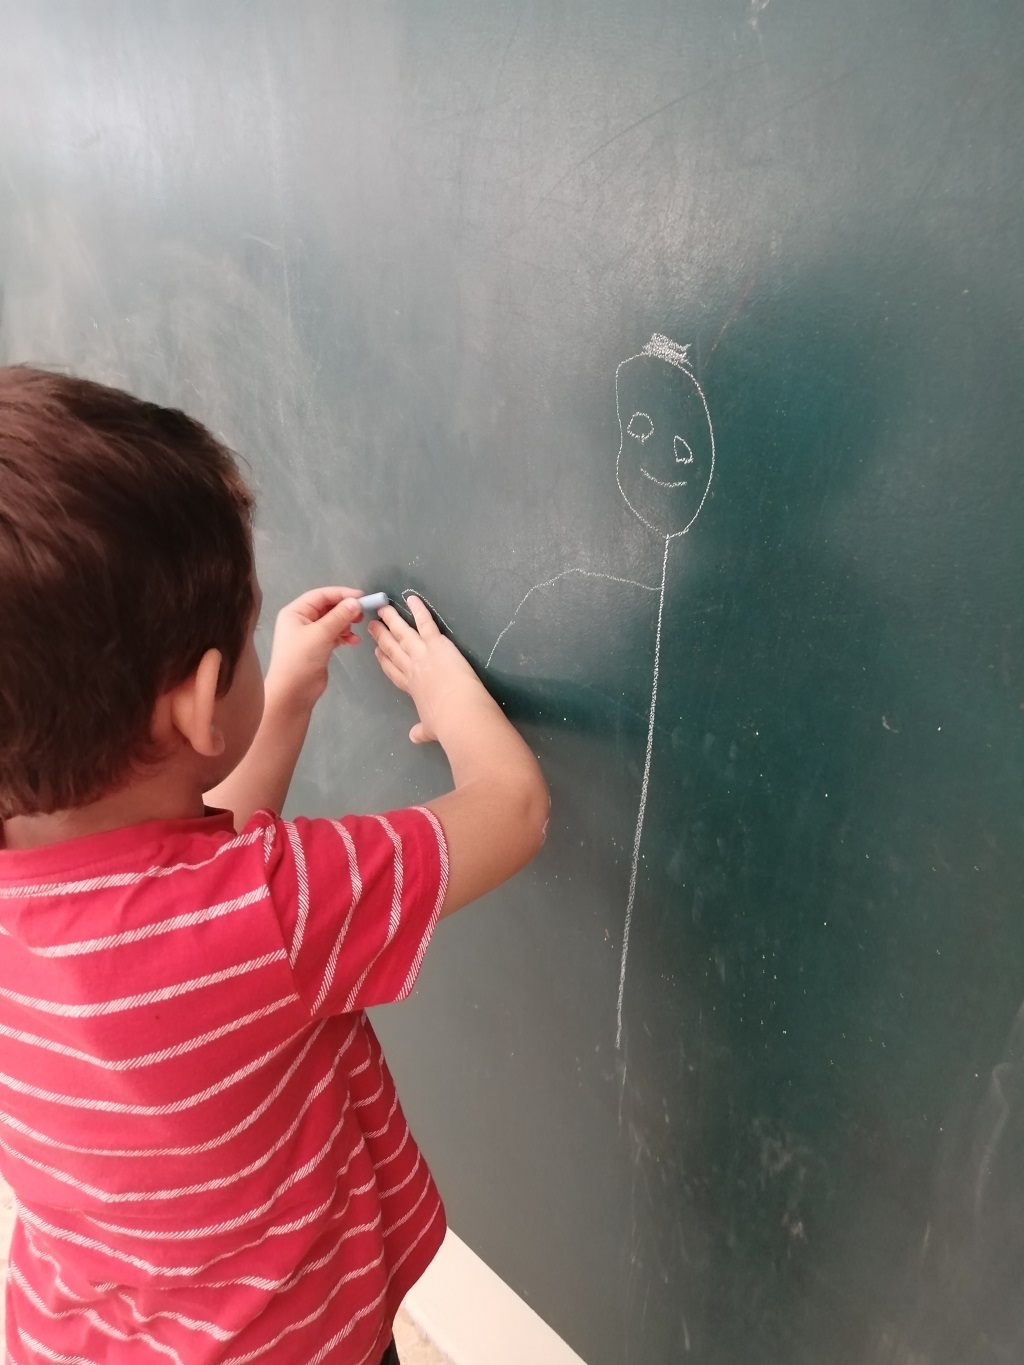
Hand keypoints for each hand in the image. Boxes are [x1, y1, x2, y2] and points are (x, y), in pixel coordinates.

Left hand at [264, 586, 364, 712]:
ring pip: (332, 622)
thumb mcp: (321, 634)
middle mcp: (301, 620)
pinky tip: (353, 641)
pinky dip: (344, 636)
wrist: (292, 692)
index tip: (362, 597)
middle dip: (345, 610)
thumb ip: (339, 616)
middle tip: (361, 614)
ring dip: (346, 624)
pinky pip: (334, 635)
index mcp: (295, 612)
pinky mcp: (317, 648)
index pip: (321, 595)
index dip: (342, 594)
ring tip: (357, 629)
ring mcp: (309, 635)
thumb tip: (355, 602)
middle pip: (328, 608)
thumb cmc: (301, 659)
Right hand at [369, 596, 482, 742]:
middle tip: (372, 625)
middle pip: (392, 648)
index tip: (377, 652)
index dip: (384, 660)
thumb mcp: (430, 728)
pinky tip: (411, 598)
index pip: (393, 671)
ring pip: (402, 632)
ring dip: (392, 620)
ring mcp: (422, 653)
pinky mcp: (436, 644)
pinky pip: (425, 622)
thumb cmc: (445, 723)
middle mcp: (412, 668)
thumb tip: (414, 738)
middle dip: (381, 636)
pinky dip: (418, 609)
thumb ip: (421, 731)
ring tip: (382, 608)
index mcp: (411, 687)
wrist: (457, 711)